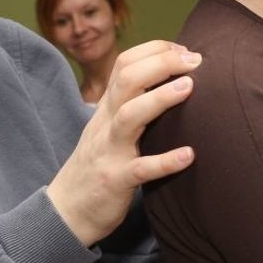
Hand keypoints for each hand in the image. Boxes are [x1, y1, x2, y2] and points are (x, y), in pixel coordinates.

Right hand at [47, 40, 199, 244]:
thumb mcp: (108, 129)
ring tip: (189, 87)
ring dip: (160, 99)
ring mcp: (110, 151)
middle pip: (126, 79)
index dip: (155, 50)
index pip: (124, 64)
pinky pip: (141, 169)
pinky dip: (165, 161)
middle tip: (195, 61)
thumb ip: (131, 106)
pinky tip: (188, 155)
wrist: (67, 211)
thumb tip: (169, 84)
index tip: (184, 51)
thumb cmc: (97, 166)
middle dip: (161, 63)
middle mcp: (106, 123)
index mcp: (106, 108)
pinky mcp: (116, 180)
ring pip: (129, 116)